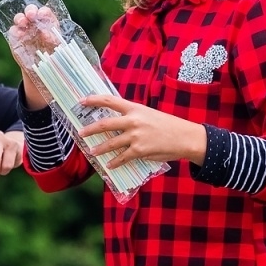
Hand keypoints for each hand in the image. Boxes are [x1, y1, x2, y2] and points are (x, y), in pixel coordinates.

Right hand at [7, 5, 62, 105]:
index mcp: (49, 24)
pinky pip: (13, 32)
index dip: (44, 12)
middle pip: (31, 11)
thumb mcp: (60, 51)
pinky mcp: (16, 41)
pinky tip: (19, 35)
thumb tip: (48, 36)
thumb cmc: (55, 60)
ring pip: (20, 19)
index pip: (46, 12)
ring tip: (23, 23)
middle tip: (31, 16)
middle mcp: (36, 25)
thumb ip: (56, 43)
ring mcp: (25, 32)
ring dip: (20, 18)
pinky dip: (15, 31)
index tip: (42, 15)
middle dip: (30, 10)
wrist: (43, 74)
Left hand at [76, 94, 206, 168]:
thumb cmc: (168, 125)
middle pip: (105, 124)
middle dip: (89, 129)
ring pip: (110, 143)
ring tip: (92, 152)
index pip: (110, 101)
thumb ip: (133, 118)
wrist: (185, 137)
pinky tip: (109, 165)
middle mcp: (133, 121)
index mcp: (135, 108)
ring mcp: (135, 136)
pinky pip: (122, 157)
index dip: (94, 100)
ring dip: (99, 149)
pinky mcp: (139, 150)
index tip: (82, 101)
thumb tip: (118, 125)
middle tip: (80, 133)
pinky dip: (114, 163)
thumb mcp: (149, 115)